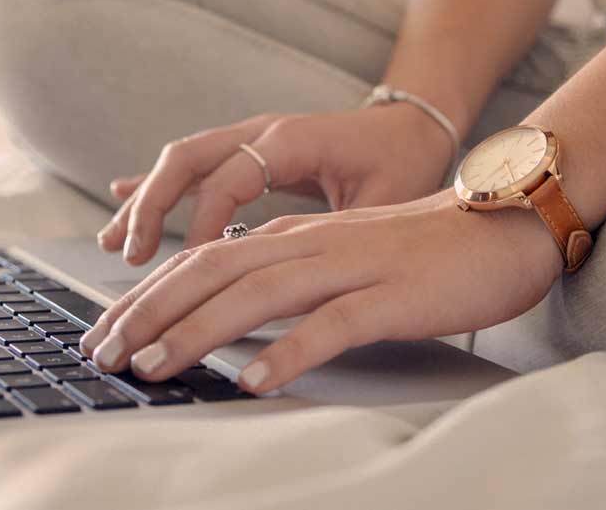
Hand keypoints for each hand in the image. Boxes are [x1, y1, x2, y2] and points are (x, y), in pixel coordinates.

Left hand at [79, 193, 562, 393]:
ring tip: (153, 366)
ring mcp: (350, 268)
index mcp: (293, 238)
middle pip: (211, 272)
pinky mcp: (391, 297)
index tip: (106, 332)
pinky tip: (253, 381)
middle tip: (103, 353)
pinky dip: (288, 352)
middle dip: (149, 313)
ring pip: (258, 295)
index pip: (201, 261)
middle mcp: (309, 245)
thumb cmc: (419, 251)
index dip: (147, 296)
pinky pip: (332, 325)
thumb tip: (227, 307)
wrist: (502, 226)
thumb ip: (285, 273)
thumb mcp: (339, 256)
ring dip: (197, 331)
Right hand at [100, 103, 455, 265]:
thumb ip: (340, 227)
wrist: (411, 123)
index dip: (204, 223)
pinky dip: (157, 185)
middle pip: (187, 158)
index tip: (189, 267)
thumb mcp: (384, 197)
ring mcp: (249, 136)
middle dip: (152, 206)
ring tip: (113, 244)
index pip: (230, 179)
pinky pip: (192, 165)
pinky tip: (122, 200)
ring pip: (181, 161)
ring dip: (145, 200)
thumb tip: (296, 270)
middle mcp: (261, 130)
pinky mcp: (246, 149)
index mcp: (293, 139)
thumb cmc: (402, 162)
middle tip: (130, 255)